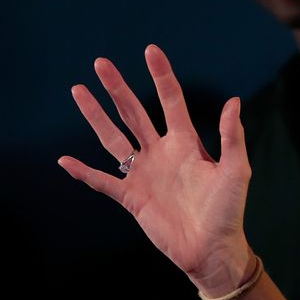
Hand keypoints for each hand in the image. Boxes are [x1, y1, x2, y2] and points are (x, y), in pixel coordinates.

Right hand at [58, 45, 252, 284]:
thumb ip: (231, 137)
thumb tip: (234, 101)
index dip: (161, 76)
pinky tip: (64, 160)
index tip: (151, 50)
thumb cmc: (228, 210)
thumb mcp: (236, 170)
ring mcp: (144, 173)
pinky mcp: (132, 198)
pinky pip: (103, 181)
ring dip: (96, 116)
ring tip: (79, 91)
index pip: (170, 100)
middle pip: (134, 112)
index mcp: (186, 142)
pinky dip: (84, 172)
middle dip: (118, 88)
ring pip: (113, 138)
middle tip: (101, 63)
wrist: (212, 248)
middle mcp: (161, 152)